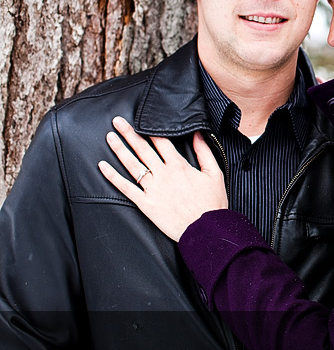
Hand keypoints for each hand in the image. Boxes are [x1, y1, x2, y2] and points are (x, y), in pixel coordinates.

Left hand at [98, 116, 227, 241]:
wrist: (205, 229)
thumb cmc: (212, 203)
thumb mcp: (214, 173)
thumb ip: (204, 152)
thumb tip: (197, 134)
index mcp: (179, 166)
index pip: (161, 142)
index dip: (150, 130)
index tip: (141, 119)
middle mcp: (163, 174)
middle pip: (143, 149)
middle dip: (129, 133)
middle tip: (117, 121)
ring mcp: (152, 189)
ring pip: (132, 165)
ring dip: (119, 149)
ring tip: (109, 137)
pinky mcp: (145, 204)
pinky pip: (125, 188)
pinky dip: (112, 176)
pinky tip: (103, 166)